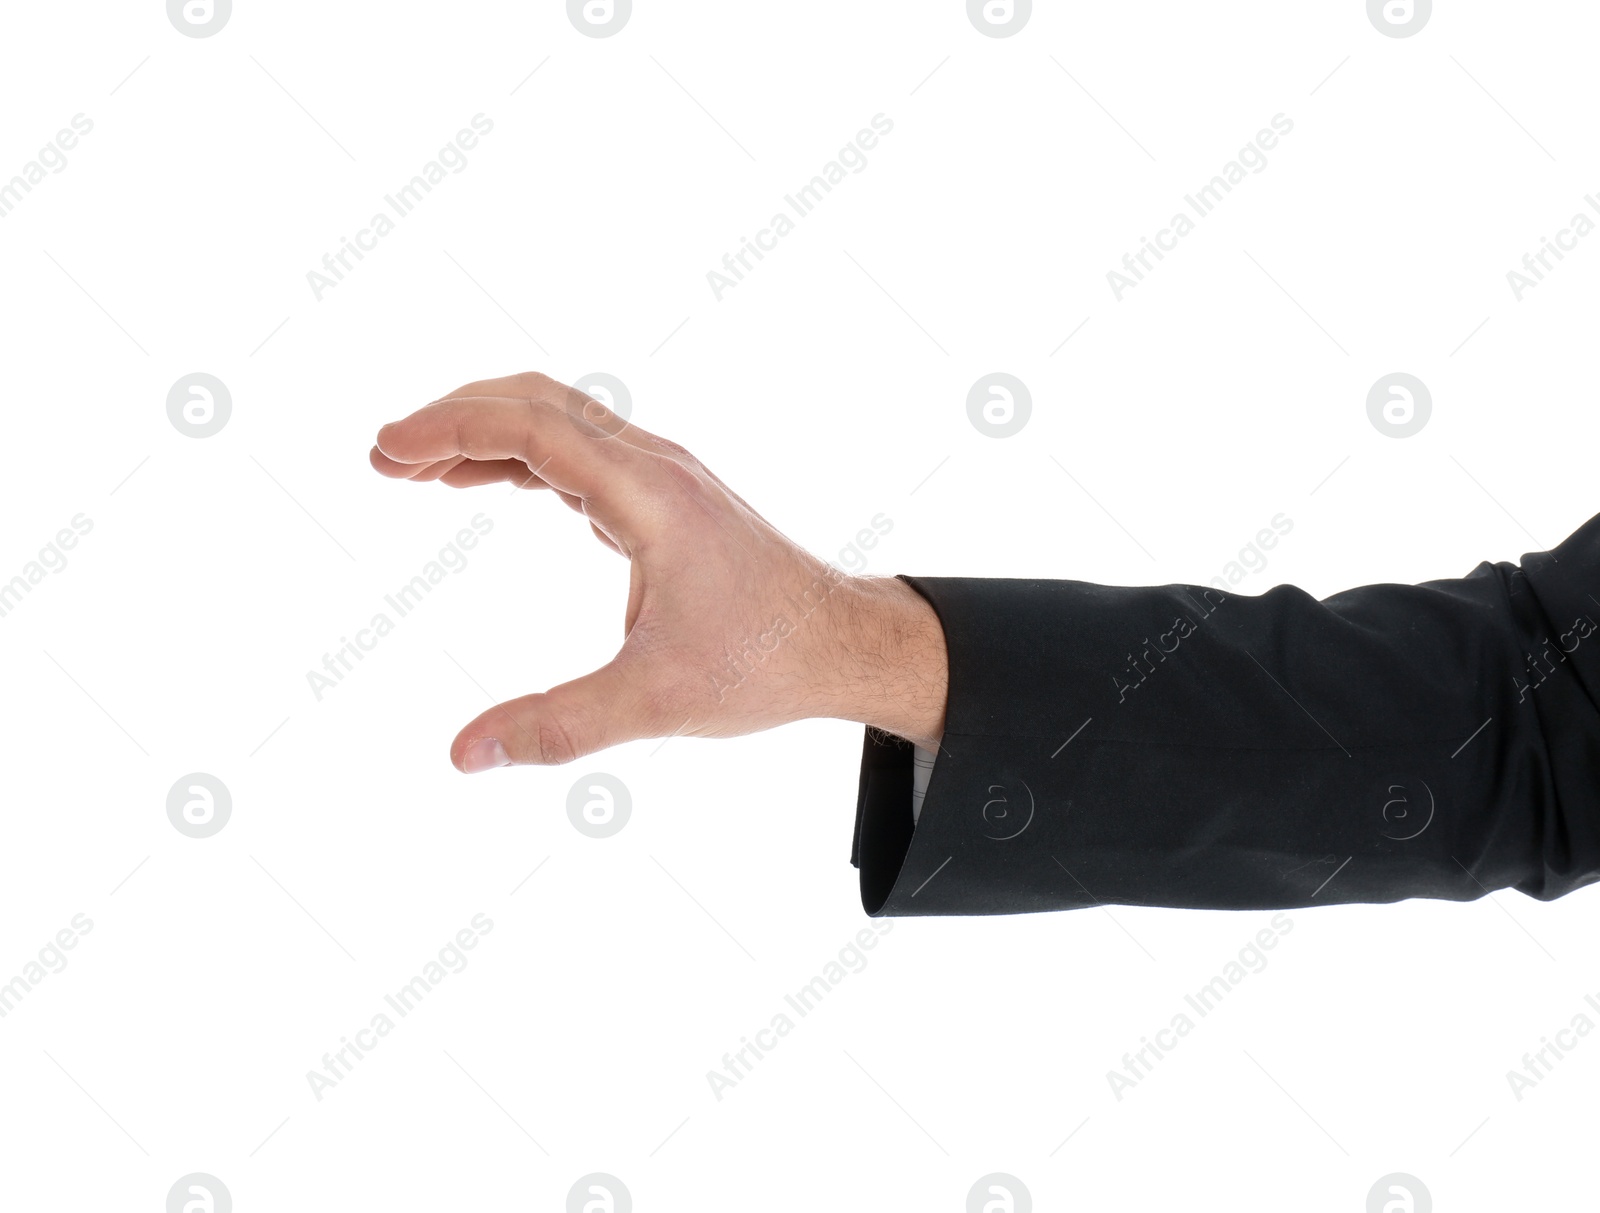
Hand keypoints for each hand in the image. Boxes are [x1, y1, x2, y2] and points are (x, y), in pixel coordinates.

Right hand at [369, 371, 947, 770]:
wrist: (842, 643)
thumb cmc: (764, 664)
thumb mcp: (657, 702)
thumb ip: (559, 727)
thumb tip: (463, 755)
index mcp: (651, 494)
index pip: (534, 427)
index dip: (452, 428)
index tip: (387, 450)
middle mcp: (655, 467)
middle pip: (539, 403)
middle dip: (455, 418)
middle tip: (383, 457)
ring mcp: (662, 476)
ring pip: (559, 421)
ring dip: (484, 434)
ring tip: (412, 469)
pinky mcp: (663, 498)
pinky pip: (578, 454)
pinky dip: (520, 459)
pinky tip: (482, 483)